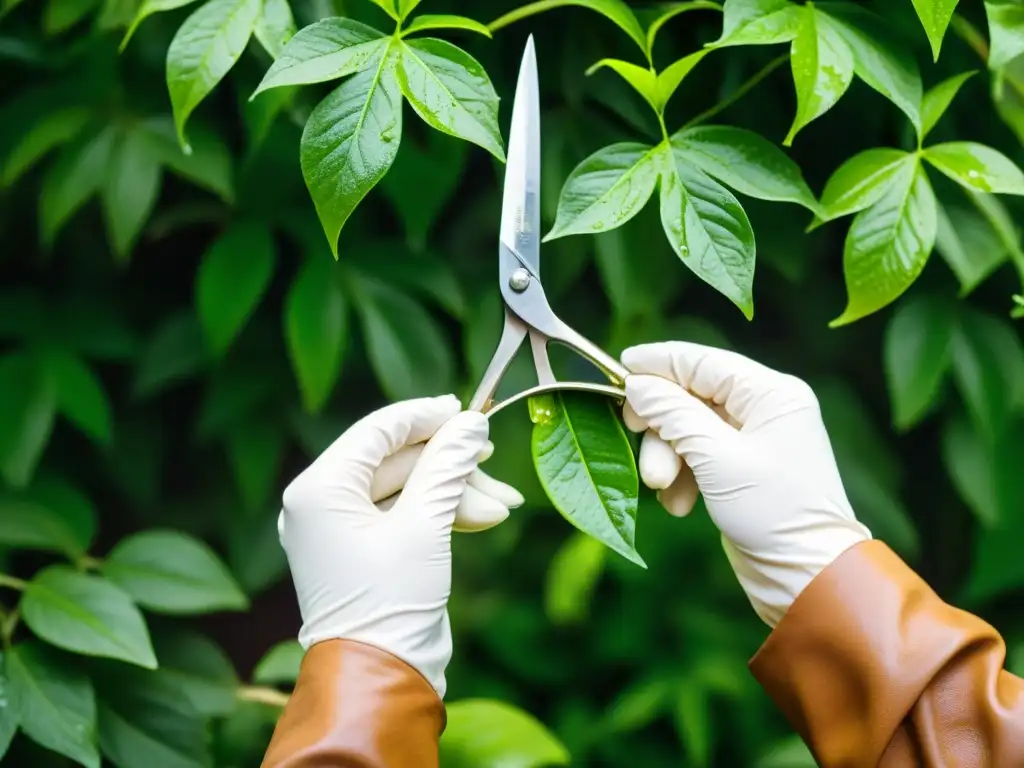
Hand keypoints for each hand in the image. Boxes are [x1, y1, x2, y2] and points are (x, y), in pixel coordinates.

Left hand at [278, 395, 521, 697]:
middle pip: (395, 460)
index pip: (377, 431)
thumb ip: (448, 466)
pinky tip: (485, 516)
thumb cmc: (394, 603)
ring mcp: (339, 528)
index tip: (469, 409)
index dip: (426, 416)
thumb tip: (472, 423)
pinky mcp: (360, 550)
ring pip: (405, 488)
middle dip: (450, 465)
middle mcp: (320, 503)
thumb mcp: (426, 525)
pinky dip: (441, 513)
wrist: (381, 682)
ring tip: (504, 505)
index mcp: (318, 490)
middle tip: (494, 459)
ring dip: (454, 492)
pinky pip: (402, 514)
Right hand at [620, 342, 870, 627]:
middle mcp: (766, 408)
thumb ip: (673, 414)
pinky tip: (679, 503)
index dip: (658, 363)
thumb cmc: (773, 512)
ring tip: (660, 487)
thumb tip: (636, 385)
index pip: (703, 362)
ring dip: (669, 457)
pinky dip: (684, 476)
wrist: (809, 578)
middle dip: (662, 425)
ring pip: (691, 428)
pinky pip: (700, 456)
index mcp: (772, 393)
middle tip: (635, 436)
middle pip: (692, 396)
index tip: (617, 368)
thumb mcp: (716, 459)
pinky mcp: (743, 469)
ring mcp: (755, 439)